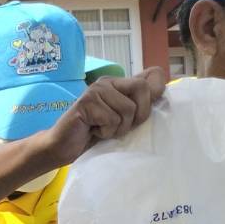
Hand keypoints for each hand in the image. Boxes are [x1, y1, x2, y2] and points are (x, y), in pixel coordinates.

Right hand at [41, 67, 166, 163]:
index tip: (138, 115)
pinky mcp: (86, 102)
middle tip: (118, 126)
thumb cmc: (93, 134)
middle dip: (137, 116)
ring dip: (117, 128)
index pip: (153, 76)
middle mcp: (107, 81)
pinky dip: (104, 132)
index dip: (153, 96)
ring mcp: (96, 90)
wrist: (62, 147)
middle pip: (142, 89)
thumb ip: (140, 102)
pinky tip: (92, 131)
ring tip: (101, 129)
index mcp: (119, 82)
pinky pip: (111, 119)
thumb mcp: (123, 119)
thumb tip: (162, 84)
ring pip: (127, 109)